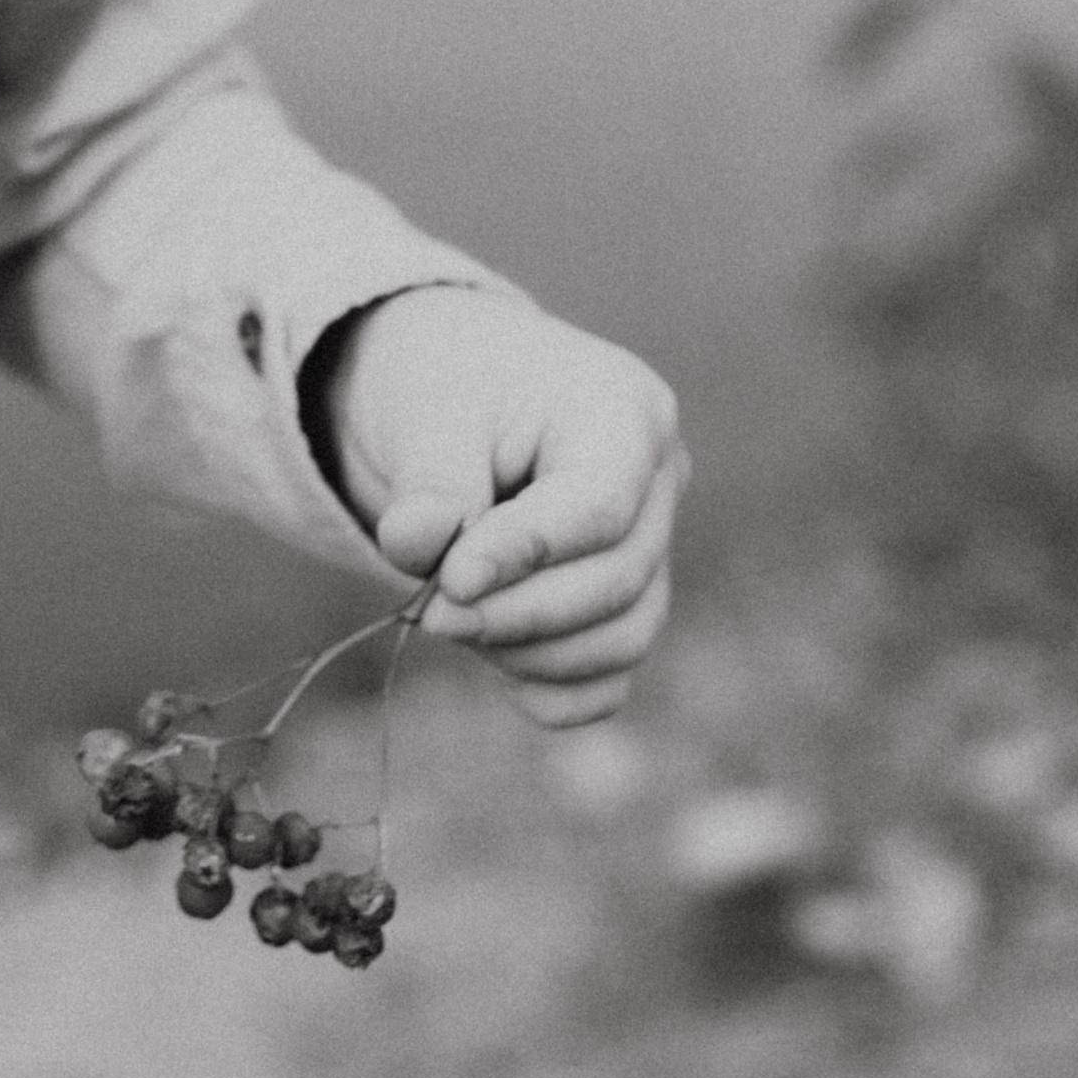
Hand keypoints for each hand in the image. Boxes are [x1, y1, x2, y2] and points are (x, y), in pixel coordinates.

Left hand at [319, 287, 684, 725]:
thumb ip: (428, 480)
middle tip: (432, 613)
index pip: (599, 507)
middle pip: (617, 580)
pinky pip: (612, 678)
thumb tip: (419, 545)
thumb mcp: (427, 409)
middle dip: (518, 613)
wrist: (455, 395)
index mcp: (623, 410)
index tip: (452, 580)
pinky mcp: (627, 604)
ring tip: (451, 619)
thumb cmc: (449, 386)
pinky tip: (493, 664)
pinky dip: (553, 692)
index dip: (527, 555)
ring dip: (531, 654)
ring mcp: (653, 546)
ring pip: (625, 637)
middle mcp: (659, 480)